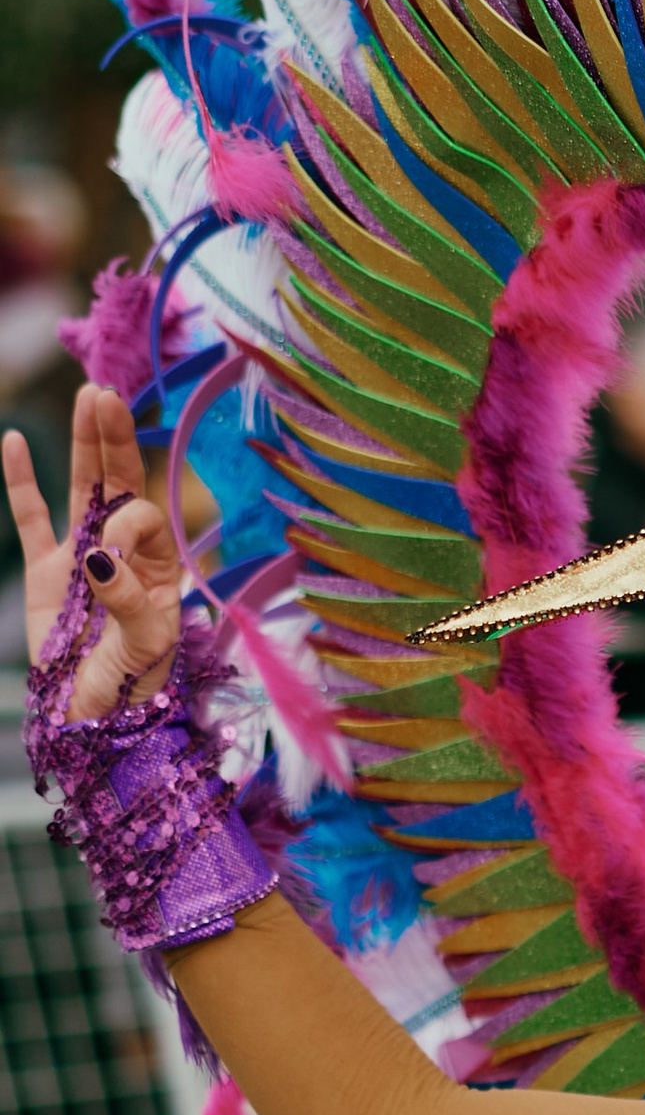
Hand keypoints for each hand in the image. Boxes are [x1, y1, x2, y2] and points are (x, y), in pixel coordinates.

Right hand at [4, 383, 184, 716]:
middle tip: (104, 395)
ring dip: (84, 445)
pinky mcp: (47, 570)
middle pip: (120, 483)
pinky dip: (21, 480)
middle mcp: (125, 552)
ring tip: (88, 397)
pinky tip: (11, 439)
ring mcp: (82, 556)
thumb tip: (97, 555)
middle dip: (114, 440)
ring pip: (83, 489)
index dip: (124, 523)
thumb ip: (128, 600)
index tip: (107, 554)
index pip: (141, 517)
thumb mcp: (145, 646)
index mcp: (160, 565)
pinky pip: (32, 517)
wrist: (90, 719)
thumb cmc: (132, 686)